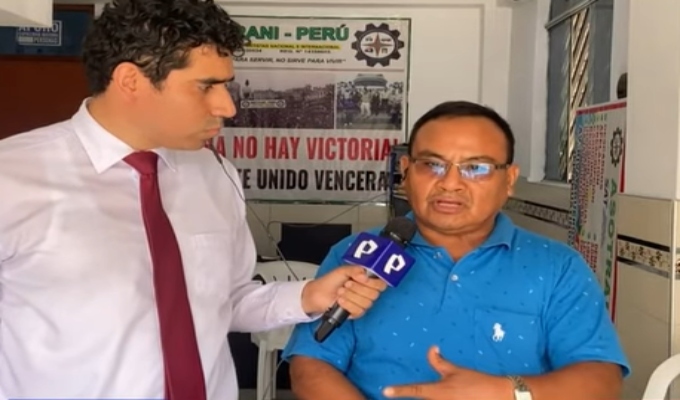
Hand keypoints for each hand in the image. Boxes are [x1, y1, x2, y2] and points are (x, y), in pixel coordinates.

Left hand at [301, 265, 386, 316]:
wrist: (318, 293)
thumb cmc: (330, 281)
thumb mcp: (343, 271)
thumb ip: (356, 270)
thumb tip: (365, 275)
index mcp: (366, 281)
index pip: (381, 284)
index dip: (373, 282)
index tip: (361, 279)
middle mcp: (366, 292)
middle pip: (374, 294)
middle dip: (358, 288)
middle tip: (347, 284)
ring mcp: (361, 303)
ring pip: (366, 303)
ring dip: (351, 296)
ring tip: (340, 291)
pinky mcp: (355, 313)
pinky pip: (358, 311)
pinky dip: (348, 304)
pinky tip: (340, 300)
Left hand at [383, 346, 512, 399]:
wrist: (498, 395)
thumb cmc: (476, 381)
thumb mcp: (456, 370)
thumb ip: (439, 362)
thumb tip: (431, 349)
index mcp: (438, 391)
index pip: (414, 390)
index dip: (399, 391)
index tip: (385, 391)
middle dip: (412, 397)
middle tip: (398, 393)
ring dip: (427, 399)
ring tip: (441, 392)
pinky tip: (444, 397)